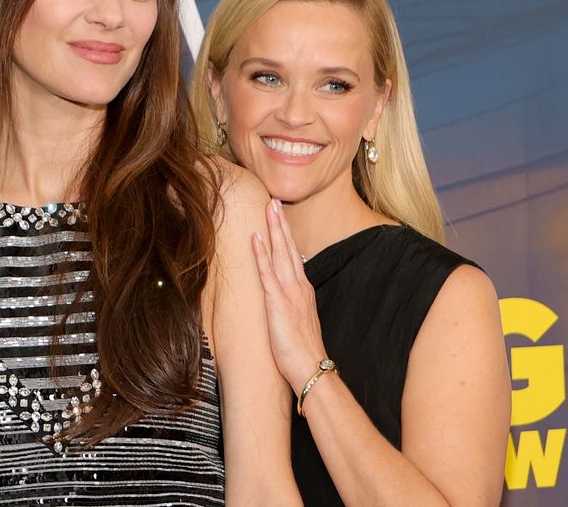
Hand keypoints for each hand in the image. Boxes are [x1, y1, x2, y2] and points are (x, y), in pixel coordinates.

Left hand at [252, 199, 327, 391]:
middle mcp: (299, 286)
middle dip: (281, 222)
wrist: (311, 368)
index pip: (294, 255)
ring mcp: (289, 292)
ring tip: (269, 207)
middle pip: (289, 247)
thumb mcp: (298, 321)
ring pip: (281, 253)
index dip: (286, 235)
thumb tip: (283, 297)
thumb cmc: (303, 350)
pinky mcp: (278, 302)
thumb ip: (292, 304)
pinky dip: (261, 254)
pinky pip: (267, 273)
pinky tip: (256, 237)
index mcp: (303, 290)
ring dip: (274, 228)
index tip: (280, 216)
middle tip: (274, 199)